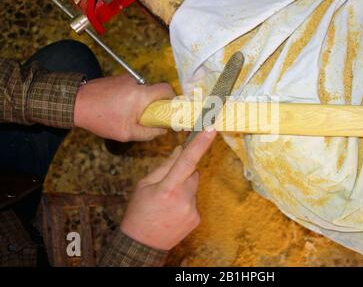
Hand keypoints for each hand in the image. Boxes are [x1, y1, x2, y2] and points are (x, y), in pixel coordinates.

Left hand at [74, 74, 174, 141]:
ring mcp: (126, 78)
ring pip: (142, 91)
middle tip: (149, 117)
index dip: (173, 98)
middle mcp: (136, 83)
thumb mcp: (126, 133)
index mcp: (141, 95)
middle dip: (156, 104)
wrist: (74, 102)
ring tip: (127, 114)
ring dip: (140, 102)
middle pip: (155, 91)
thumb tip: (163, 130)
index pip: (167, 89)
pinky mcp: (117, 78)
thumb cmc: (101, 119)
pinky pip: (131, 88)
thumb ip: (148, 132)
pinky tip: (118, 108)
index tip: (171, 109)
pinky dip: (130, 98)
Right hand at [120, 130, 216, 249]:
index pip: (187, 161)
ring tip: (168, 202)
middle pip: (192, 173)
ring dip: (184, 188)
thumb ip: (164, 166)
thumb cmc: (139, 212)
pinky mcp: (197, 218)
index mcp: (167, 189)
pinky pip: (194, 200)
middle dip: (182, 173)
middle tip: (166, 185)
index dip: (200, 144)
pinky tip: (173, 211)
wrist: (142, 244)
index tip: (211, 129)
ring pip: (194, 186)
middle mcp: (184, 199)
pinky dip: (186, 201)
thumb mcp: (144, 185)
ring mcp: (192, 210)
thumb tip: (180, 150)